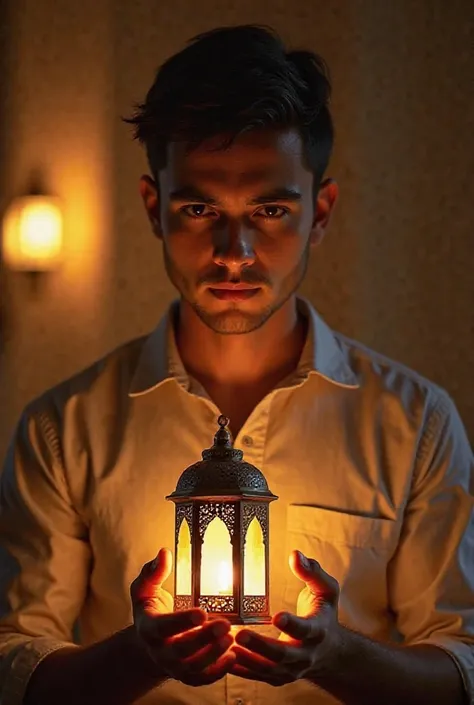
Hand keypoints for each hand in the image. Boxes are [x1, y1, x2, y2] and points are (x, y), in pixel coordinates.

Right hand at [131, 547, 234, 685]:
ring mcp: (175, 666)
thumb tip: (164, 553)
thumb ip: (152, 572)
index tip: (202, 612)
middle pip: (182, 650)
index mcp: (150, 628)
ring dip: (214, 654)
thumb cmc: (151, 610)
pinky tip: (233, 656)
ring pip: (194, 666)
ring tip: (231, 637)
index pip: (164, 627)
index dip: (182, 622)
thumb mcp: (145, 589)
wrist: (149, 644)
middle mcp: (161, 651)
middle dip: (204, 639)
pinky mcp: (189, 675)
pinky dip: (218, 671)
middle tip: (225, 624)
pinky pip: (203, 678)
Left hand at [230, 550, 340, 685]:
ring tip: (225, 646)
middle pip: (282, 655)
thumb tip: (295, 555)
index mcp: (318, 631)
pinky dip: (241, 669)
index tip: (276, 616)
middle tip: (240, 633)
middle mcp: (305, 654)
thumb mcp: (326, 590)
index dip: (291, 624)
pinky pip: (258, 676)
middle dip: (260, 645)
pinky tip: (224, 658)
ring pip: (267, 669)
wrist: (331, 653)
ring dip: (246, 659)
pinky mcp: (278, 677)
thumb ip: (312, 572)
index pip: (305, 629)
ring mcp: (291, 669)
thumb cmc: (324, 614)